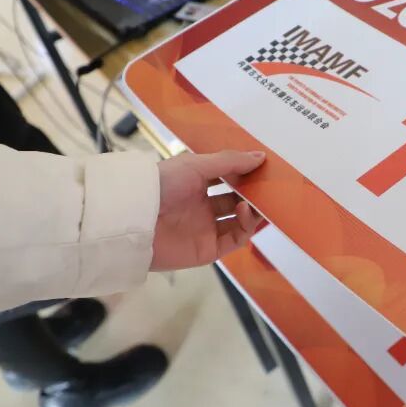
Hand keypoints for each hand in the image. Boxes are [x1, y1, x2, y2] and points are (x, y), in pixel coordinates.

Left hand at [151, 151, 265, 270]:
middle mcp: (201, 206)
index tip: (265, 167)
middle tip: (271, 186)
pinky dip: (246, 227)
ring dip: (253, 210)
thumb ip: (229, 162)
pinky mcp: (208, 249)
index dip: (246, 173)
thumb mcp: (195, 165)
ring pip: (240, 221)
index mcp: (196, 183)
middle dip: (254, 193)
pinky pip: (235, 240)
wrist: (134, 220)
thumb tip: (260, 157)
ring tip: (260, 200)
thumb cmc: (161, 185)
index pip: (228, 178)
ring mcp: (205, 228)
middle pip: (236, 200)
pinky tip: (246, 211)